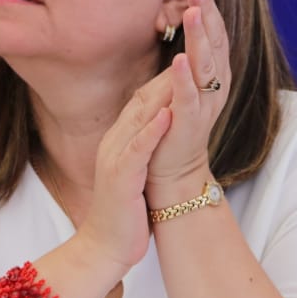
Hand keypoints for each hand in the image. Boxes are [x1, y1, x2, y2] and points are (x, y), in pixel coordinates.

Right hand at [75, 68, 173, 269]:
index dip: (169, 75)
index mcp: (121, 139)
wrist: (104, 247)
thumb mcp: (136, 169)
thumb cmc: (126, 211)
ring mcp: (115, 158)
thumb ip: (144, 144)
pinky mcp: (120, 179)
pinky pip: (136, 150)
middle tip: (190, 49)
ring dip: (161, 93)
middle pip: (143, 99)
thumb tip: (162, 121)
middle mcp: (116, 142)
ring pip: (139, 118)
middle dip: (169, 73)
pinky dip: (151, 131)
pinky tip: (166, 115)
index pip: (145, 99)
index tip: (192, 54)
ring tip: (183, 67)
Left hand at [147, 0, 230, 192]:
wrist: (174, 172)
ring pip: (205, 65)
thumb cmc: (174, 122)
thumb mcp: (182, 83)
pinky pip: (188, 98)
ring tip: (192, 11)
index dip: (209, 7)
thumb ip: (187, 57)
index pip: (215, 33)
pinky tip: (178, 59)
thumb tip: (184, 21)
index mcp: (214, 74)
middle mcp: (216, 86)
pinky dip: (184, 79)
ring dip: (199, 37)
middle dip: (207, 12)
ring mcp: (204, 105)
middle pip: (215, 42)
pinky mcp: (189, 124)